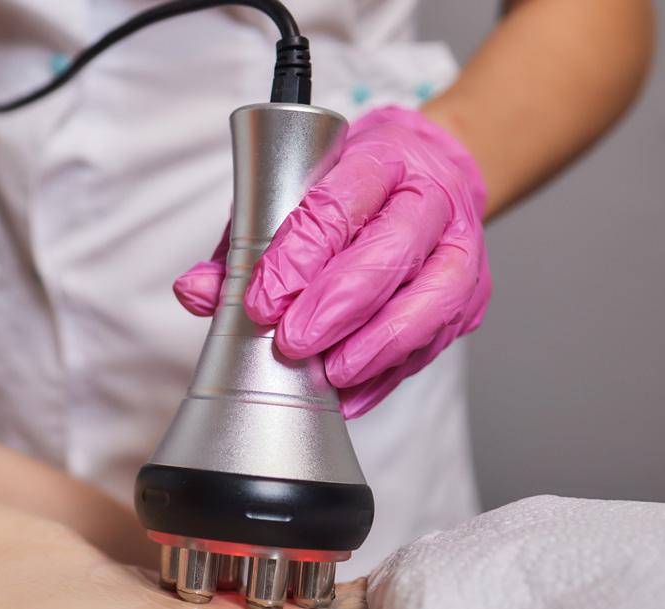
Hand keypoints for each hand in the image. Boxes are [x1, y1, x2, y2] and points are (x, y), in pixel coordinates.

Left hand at [174, 105, 490, 418]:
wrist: (433, 175)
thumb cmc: (355, 187)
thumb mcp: (292, 194)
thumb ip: (244, 244)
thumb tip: (195, 292)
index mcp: (384, 161)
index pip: (340, 204)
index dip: (299, 257)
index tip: (262, 300)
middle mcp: (430, 202)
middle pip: (389, 254)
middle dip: (336, 306)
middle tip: (292, 342)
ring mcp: (458, 252)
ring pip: (427, 303)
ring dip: (373, 347)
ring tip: (328, 373)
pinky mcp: (469, 298)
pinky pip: (432, 344)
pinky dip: (387, 376)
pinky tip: (351, 392)